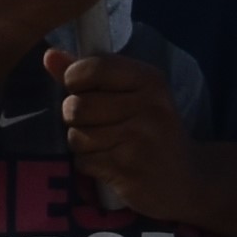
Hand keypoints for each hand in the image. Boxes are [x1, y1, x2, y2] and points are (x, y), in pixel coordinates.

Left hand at [55, 44, 196, 216]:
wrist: (188, 180)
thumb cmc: (152, 130)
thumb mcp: (131, 95)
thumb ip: (88, 74)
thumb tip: (49, 55)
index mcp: (149, 79)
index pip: (92, 67)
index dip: (74, 80)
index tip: (82, 90)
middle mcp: (148, 106)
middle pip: (77, 105)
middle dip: (76, 118)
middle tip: (97, 124)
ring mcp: (139, 139)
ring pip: (76, 135)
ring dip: (82, 144)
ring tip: (106, 145)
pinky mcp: (128, 170)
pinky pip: (83, 161)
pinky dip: (89, 165)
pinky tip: (110, 164)